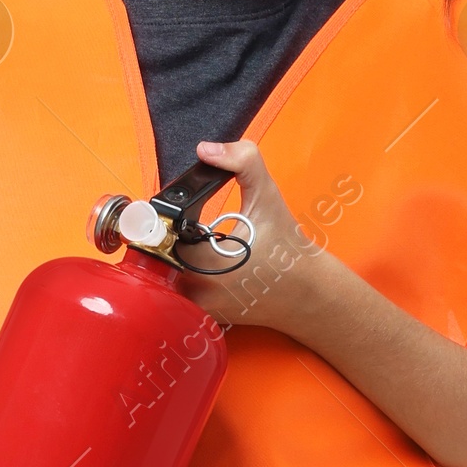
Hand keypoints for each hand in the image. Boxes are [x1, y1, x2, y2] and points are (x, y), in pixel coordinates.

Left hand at [175, 135, 341, 336]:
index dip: (166, 218)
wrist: (308, 293)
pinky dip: (182, 276)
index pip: (162, 233)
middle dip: (169, 236)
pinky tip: (201, 263)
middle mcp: (197, 291)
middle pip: (158, 255)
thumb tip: (205, 149)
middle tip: (189, 226)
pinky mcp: (202, 318)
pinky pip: (177, 293)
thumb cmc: (288, 247)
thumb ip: (242, 162)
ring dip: (171, 257)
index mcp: (206, 263)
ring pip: (165, 276)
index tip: (179, 212)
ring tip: (194, 244)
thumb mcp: (268, 196)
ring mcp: (197, 309)